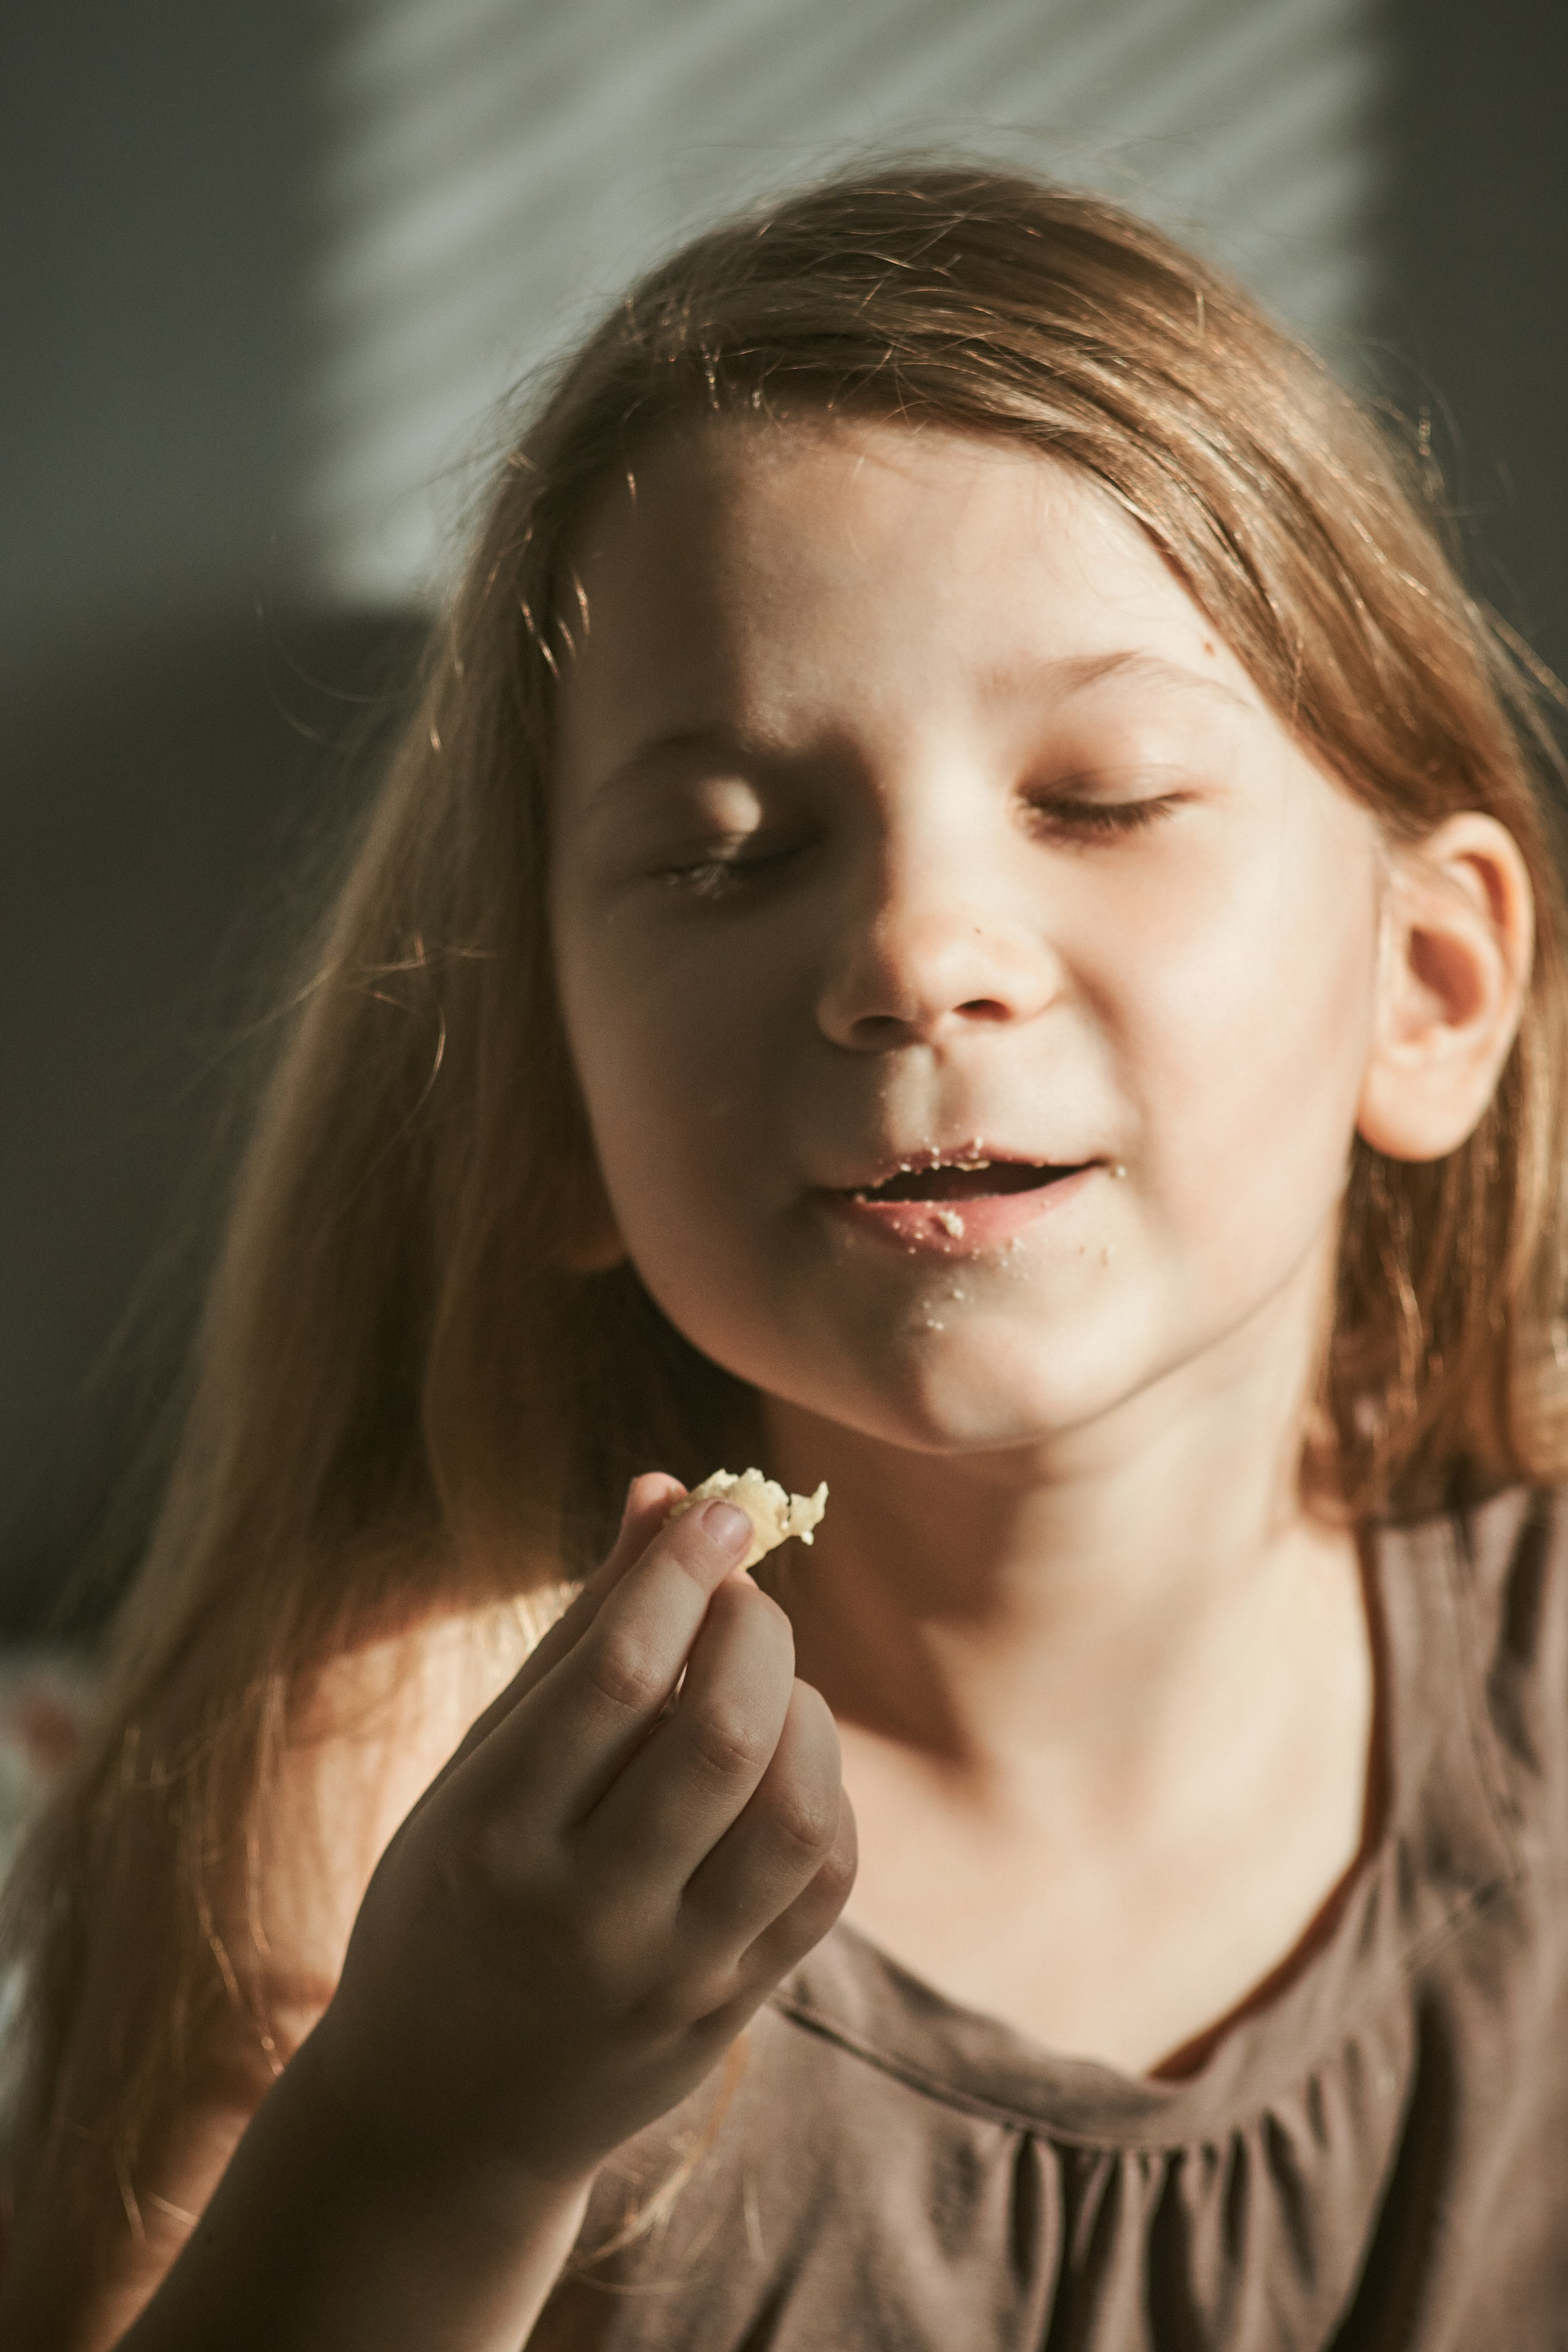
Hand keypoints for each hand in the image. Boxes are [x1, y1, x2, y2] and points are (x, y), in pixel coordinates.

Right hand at [309, 1475, 856, 2198]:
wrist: (440, 2122)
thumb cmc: (452, 1901)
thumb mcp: (481, 1768)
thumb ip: (581, 1634)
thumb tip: (667, 1493)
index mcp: (491, 1837)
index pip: (615, 1673)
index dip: (681, 1570)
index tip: (717, 1510)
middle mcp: (583, 1917)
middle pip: (719, 1735)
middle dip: (752, 1628)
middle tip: (739, 1593)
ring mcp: (667, 1979)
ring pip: (794, 1812)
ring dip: (802, 1709)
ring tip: (761, 1682)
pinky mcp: (728, 2015)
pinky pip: (823, 1883)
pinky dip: (823, 1792)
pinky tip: (782, 1761)